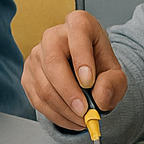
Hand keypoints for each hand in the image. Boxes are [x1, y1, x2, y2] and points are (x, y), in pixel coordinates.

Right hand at [21, 10, 126, 129]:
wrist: (85, 73)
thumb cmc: (99, 66)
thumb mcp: (116, 74)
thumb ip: (113, 84)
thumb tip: (100, 97)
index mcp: (78, 24)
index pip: (77, 35)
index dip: (81, 60)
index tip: (89, 82)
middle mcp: (52, 36)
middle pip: (53, 63)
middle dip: (69, 92)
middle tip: (84, 111)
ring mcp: (36, 55)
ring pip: (44, 86)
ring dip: (64, 109)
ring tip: (83, 119)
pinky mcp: (28, 75)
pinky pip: (38, 99)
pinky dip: (56, 115)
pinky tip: (70, 119)